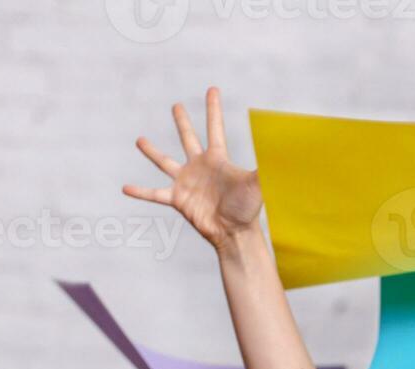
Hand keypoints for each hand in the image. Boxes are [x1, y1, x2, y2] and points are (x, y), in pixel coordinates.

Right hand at [123, 87, 263, 251]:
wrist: (234, 234)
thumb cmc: (247, 209)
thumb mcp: (256, 184)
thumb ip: (267, 167)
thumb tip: (288, 152)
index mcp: (217, 159)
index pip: (215, 128)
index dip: (213, 109)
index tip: (212, 89)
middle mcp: (200, 167)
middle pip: (189, 138)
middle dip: (183, 122)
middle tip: (177, 106)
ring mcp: (187, 182)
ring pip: (166, 162)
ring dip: (152, 152)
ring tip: (139, 140)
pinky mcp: (178, 200)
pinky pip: (155, 193)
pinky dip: (141, 192)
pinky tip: (125, 188)